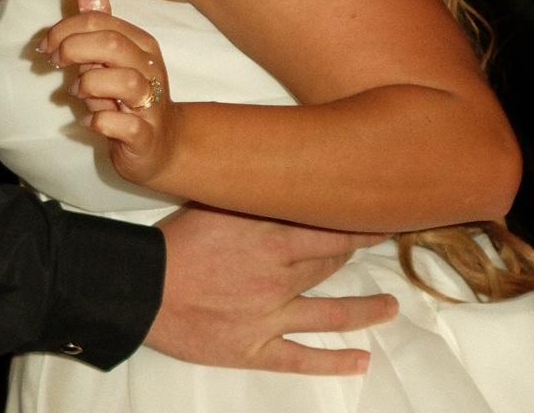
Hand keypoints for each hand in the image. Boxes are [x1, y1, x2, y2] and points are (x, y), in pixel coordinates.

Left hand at [38, 0, 178, 191]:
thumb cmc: (127, 93)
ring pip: (125, 81)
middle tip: (53, 63)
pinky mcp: (147, 136)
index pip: (101, 21)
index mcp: (140, 43)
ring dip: (90, 84)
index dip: (66, 29)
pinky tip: (90, 121)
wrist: (161, 145)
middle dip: (73, 49)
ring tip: (76, 91)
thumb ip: (97, 13)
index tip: (44, 46)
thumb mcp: (111, 51)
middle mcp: (150, 68)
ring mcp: (152, 104)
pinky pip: (127, 126)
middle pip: (111, 44)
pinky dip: (101, 121)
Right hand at [150, 206, 398, 375]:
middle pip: (330, 263)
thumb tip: (274, 172)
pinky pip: (304, 358)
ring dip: (366, 310)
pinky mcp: (257, 348)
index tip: (382, 216)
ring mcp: (272, 316)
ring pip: (332, 313)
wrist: (142, 288)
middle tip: (379, 247)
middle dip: (355, 253)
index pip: (328, 228)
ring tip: (391, 307)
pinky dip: (335, 361)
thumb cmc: (172, 241)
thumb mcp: (212, 204)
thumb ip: (247, 195)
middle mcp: (279, 276)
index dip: (357, 223)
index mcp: (269, 237)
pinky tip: (361, 360)